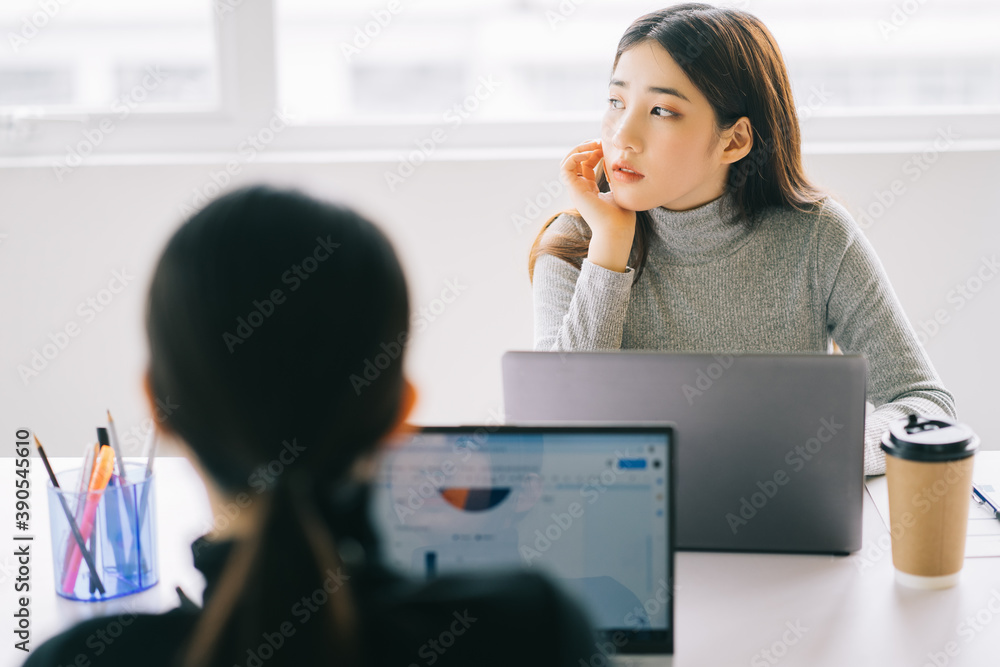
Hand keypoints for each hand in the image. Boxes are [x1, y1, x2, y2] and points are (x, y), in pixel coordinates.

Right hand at [559, 140, 636, 271]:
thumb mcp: (620, 193)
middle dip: (586, 148)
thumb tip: (620, 168)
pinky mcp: (574, 190)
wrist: (616, 230)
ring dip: (579, 149)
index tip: (607, 146)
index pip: (587, 165)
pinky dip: (575, 157)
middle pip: (576, 161)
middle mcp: (580, 189)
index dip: (595, 152)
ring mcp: (576, 190)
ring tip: (593, 144)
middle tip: (600, 141)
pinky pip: (566, 167)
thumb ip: (617, 180)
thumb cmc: (621, 218)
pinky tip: (590, 154)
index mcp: (590, 190)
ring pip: (567, 162)